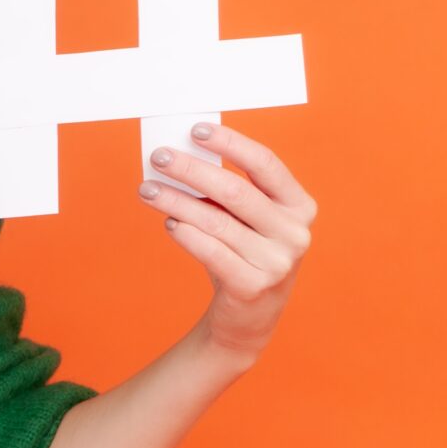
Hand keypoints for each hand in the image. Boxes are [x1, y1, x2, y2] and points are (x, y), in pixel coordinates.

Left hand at [136, 121, 314, 360]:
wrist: (248, 316)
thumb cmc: (243, 253)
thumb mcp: (246, 219)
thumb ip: (226, 190)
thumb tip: (180, 155)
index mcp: (299, 205)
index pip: (265, 163)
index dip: (230, 143)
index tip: (195, 131)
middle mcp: (295, 232)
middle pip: (236, 190)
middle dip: (191, 169)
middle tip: (159, 157)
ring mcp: (278, 262)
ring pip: (216, 221)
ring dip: (176, 201)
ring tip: (147, 190)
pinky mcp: (253, 287)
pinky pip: (211, 251)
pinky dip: (186, 234)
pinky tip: (169, 223)